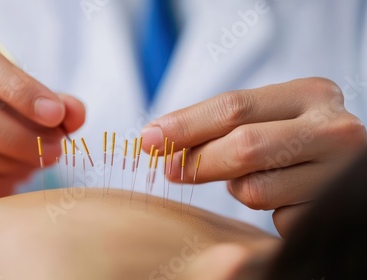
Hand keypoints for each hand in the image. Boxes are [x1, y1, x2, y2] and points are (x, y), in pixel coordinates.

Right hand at [0, 33, 84, 198]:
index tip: (56, 116)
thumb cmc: (7, 103)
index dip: (22, 93)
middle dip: (16, 138)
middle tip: (53, 150)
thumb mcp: (34, 95)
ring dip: (7, 161)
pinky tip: (13, 174)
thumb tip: (74, 114)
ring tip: (36, 161)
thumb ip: (59, 104)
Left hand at [141, 77, 365, 235]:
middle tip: (172, 170)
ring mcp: (339, 174)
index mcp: (310, 94)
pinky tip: (283, 196)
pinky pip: (275, 219)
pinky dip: (268, 211)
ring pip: (254, 190)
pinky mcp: (331, 212)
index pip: (234, 107)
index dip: (185, 126)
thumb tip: (154, 138)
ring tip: (256, 175)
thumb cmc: (292, 134)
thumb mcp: (265, 116)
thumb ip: (216, 124)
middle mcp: (333, 130)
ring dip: (238, 187)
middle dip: (199, 162)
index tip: (149, 139)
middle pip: (243, 146)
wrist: (346, 163)